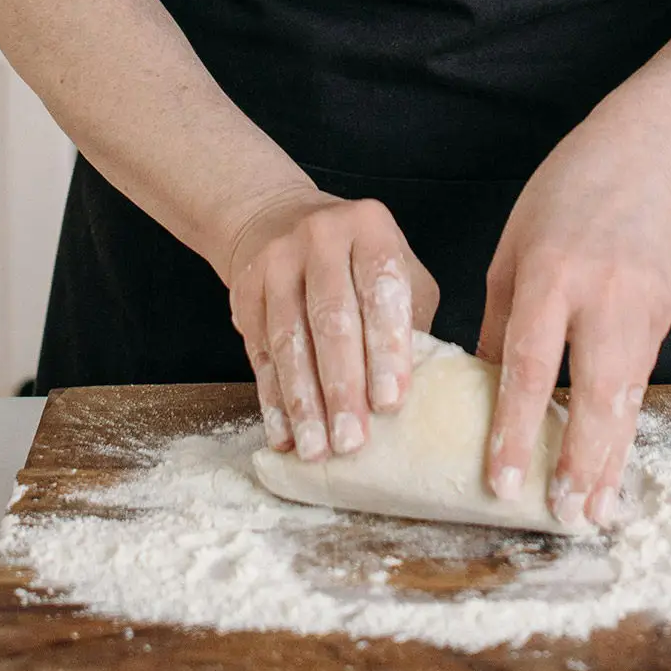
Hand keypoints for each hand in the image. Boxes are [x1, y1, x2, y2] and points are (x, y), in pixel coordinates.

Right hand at [226, 189, 439, 458]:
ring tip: (317, 450)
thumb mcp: (399, 272)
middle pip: (331, 321)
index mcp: (370, 228)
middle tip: (352, 442)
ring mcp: (276, 263)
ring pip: (289, 342)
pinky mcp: (245, 292)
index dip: (386, 350)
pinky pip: (259, 355)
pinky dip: (272, 401)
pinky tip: (284, 436)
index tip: (391, 404)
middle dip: (342, 388)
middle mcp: (320, 238)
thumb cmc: (358, 264)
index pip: (380, 290)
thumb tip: (426, 394)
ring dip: (303, 404)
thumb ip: (411, 320)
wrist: (277, 220)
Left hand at [478, 120, 670, 526]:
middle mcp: (603, 296)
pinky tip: (613, 470)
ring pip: (627, 399)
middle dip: (582, 461)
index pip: (530, 367)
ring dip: (612, 460)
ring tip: (599, 512)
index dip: (517, 429)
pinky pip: (639, 386)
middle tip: (570, 514)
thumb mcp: (511, 257)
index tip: (504, 481)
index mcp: (550, 276)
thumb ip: (500, 327)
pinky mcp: (664, 319)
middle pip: (594, 392)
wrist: (644, 160)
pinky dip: (625, 431)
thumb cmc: (560, 205)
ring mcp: (642, 310)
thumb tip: (483, 396)